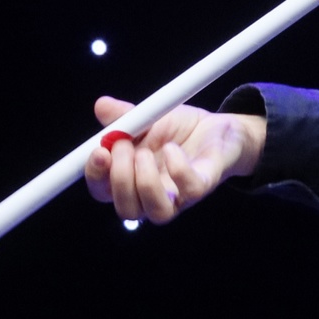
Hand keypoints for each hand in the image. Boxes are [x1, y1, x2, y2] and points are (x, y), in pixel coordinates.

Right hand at [83, 96, 265, 223]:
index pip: (103, 192)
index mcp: (131, 179)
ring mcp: (179, 196)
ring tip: (146, 152)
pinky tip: (173, 149)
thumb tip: (101, 105)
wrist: (222, 128)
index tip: (98, 152)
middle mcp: (153, 195)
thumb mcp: (150, 116)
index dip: (96, 177)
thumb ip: (126, 116)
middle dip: (119, 179)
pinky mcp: (203, 186)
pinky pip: (189, 192)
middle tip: (123, 146)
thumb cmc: (180, 129)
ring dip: (145, 183)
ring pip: (157, 213)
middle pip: (127, 209)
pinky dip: (177, 170)